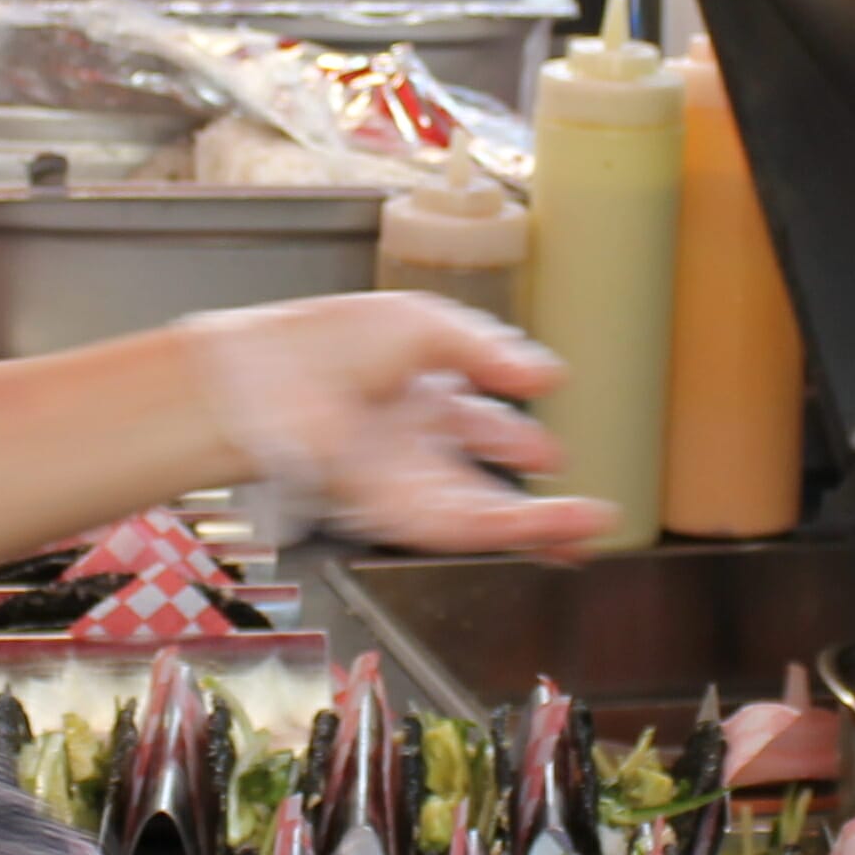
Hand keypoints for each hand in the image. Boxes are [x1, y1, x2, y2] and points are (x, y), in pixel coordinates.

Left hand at [183, 294, 607, 555]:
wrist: (263, 384)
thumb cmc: (318, 344)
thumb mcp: (419, 324)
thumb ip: (487, 350)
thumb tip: (548, 375)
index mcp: (411, 390)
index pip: (476, 418)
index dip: (516, 434)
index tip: (553, 450)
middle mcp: (408, 440)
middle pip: (484, 473)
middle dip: (535, 491)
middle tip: (582, 507)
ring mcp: (401, 477)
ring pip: (483, 508)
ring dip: (540, 524)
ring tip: (591, 529)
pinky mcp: (394, 509)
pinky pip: (465, 524)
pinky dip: (515, 530)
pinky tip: (554, 530)